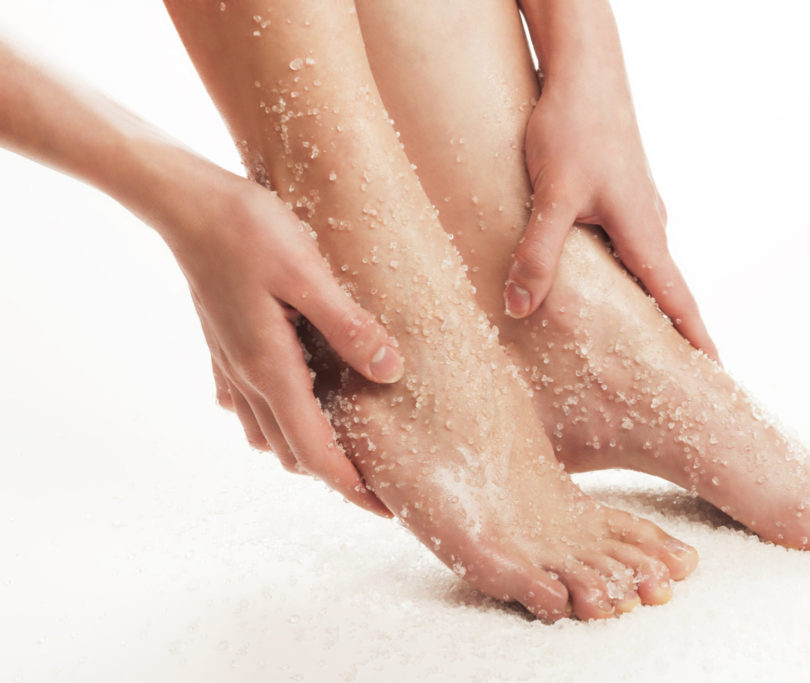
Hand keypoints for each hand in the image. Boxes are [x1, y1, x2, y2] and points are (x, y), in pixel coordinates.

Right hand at [165, 172, 400, 515]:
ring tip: (342, 447)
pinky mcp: (224, 344)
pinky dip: (272, 418)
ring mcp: (230, 364)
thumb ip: (349, 327)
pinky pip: (245, 402)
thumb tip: (390, 372)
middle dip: (334, 475)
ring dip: (303, 448)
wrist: (185, 202)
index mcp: (271, 370)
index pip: (315, 452)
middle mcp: (247, 378)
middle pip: (291, 452)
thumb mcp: (308, 275)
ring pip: (266, 431)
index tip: (385, 510)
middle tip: (377, 482)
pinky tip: (290, 403)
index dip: (351, 487)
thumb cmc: (247, 230)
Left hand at [504, 77, 718, 361]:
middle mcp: (648, 223)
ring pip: (641, 267)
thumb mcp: (551, 195)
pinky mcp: (617, 192)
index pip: (678, 301)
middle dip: (669, 333)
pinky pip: (624, 244)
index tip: (714, 375)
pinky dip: (618, 272)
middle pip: (664, 291)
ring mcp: (635, 207)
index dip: (695, 341)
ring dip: (641, 302)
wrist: (582, 69)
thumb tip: (519, 308)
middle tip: (669, 373)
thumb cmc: (574, 126)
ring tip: (631, 339)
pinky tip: (594, 281)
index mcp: (644, 232)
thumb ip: (537, 254)